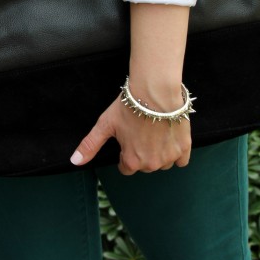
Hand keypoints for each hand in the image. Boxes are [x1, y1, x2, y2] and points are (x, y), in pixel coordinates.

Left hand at [70, 94, 191, 175]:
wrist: (155, 91)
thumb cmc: (129, 106)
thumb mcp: (105, 125)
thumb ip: (90, 145)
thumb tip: (75, 161)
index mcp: (132, 161)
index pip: (126, 168)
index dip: (125, 153)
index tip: (128, 139)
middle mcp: (152, 164)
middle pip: (145, 166)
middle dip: (142, 153)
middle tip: (141, 132)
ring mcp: (169, 157)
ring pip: (163, 163)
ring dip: (159, 153)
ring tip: (155, 132)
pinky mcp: (184, 148)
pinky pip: (181, 161)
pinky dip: (176, 153)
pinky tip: (169, 138)